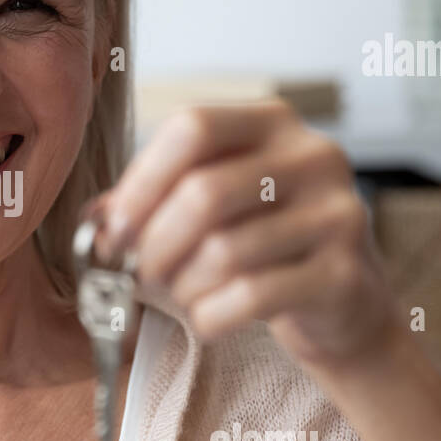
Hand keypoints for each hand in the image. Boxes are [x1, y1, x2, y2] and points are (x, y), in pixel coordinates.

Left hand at [96, 100, 401, 370]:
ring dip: (182, 285)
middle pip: (203, 192)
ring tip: (180, 294)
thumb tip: (95, 219)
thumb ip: (152, 201)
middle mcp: (314, 156)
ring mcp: (338, 213)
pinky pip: (252, 295)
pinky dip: (212, 315)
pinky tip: (208, 319)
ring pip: (224, 251)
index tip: (115, 229)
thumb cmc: (263, 246)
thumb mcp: (212, 209)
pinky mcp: (345, 274)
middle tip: (139, 273)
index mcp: (273, 122)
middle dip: (154, 243)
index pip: (192, 128)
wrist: (345, 306)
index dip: (141, 180)